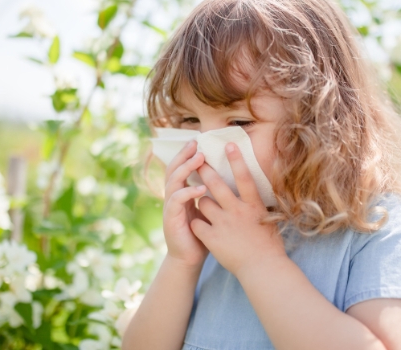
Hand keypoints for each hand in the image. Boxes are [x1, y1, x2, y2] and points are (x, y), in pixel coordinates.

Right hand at [162, 140, 209, 268]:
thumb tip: (231, 177)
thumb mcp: (208, 210)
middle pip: (174, 169)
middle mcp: (173, 197)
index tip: (199, 141)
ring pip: (173, 181)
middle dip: (184, 155)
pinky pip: (176, 201)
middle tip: (195, 143)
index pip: (181, 168)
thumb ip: (213, 195)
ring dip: (186, 168)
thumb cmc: (203, 234)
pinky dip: (188, 192)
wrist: (190, 259)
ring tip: (199, 159)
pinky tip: (200, 188)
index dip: (187, 154)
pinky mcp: (171, 219)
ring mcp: (170, 207)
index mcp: (182, 193)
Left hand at [190, 143, 286, 276]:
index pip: (244, 177)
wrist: (263, 269)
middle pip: (217, 184)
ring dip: (202, 201)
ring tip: (204, 205)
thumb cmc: (269, 245)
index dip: (236, 160)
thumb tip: (255, 192)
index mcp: (253, 205)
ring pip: (203, 202)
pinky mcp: (212, 238)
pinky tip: (198, 226)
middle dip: (205, 170)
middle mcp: (237, 211)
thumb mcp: (268, 219)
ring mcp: (224, 224)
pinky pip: (197, 223)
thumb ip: (258, 205)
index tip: (228, 144)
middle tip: (198, 161)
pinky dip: (196, 223)